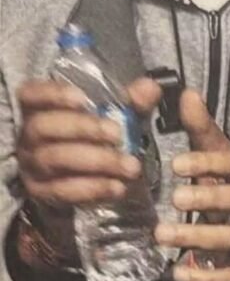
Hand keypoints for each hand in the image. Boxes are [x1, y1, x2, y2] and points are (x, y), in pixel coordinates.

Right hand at [16, 76, 160, 253]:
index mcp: (39, 109)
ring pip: (55, 160)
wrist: (79, 179)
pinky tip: (117, 187)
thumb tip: (150, 88)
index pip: (31, 94)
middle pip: (44, 127)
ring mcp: (32, 166)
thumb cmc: (94, 138)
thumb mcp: (114, 116)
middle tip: (117, 134)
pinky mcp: (42, 192)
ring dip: (96, 162)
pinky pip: (62, 191)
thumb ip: (131, 101)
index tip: (82, 98)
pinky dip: (92, 189)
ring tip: (129, 166)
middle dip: (83, 128)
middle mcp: (29, 136)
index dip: (52, 94)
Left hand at [155, 90, 229, 280]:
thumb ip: (202, 131)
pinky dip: (206, 279)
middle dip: (211, 200)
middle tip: (175, 197)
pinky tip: (177, 273)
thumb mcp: (221, 158)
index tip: (177, 164)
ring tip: (162, 235)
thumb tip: (186, 93)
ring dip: (199, 238)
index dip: (211, 165)